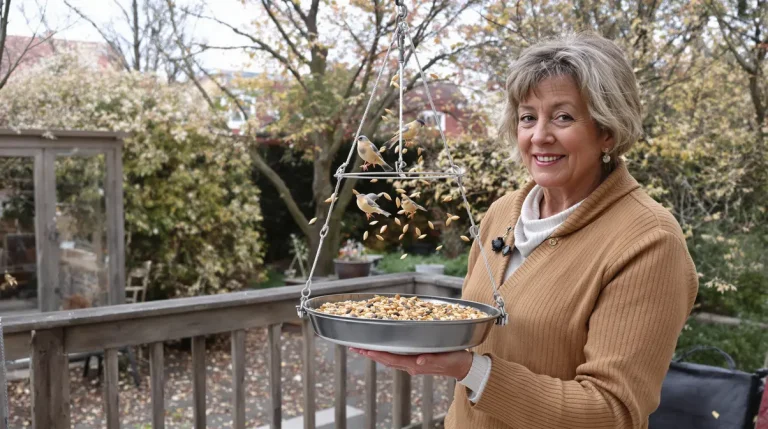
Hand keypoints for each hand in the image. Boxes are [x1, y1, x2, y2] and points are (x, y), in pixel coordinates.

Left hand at [350, 347, 472, 378]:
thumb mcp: (445, 359)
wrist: (463, 366)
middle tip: (353, 346)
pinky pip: (396, 356)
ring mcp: (412, 363)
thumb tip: (417, 361)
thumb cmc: (455, 361)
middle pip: (385, 359)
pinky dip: (385, 351)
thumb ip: (431, 360)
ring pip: (389, 358)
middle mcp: (411, 365)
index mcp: (415, 364)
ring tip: (361, 347)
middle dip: (369, 353)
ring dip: (374, 353)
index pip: (392, 359)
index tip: (364, 349)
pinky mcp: (416, 359)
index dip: (377, 354)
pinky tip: (381, 346)